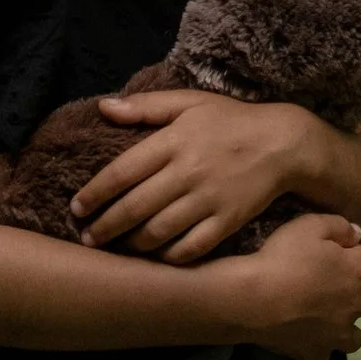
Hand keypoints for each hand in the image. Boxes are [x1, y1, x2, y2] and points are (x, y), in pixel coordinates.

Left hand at [75, 90, 320, 263]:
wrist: (284, 143)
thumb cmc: (231, 121)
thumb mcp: (189, 102)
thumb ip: (146, 106)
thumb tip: (103, 107)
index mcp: (173, 141)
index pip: (121, 172)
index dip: (95, 193)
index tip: (76, 208)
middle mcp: (187, 172)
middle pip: (134, 207)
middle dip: (104, 227)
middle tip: (87, 238)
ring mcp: (208, 200)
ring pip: (158, 232)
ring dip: (130, 245)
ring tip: (115, 249)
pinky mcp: (227, 222)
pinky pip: (190, 247)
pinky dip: (168, 257)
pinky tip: (155, 257)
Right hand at [229, 213, 360, 359]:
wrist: (254, 298)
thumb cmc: (283, 257)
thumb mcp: (309, 225)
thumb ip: (338, 226)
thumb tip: (357, 233)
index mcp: (355, 270)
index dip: (351, 253)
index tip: (334, 251)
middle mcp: (354, 304)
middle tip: (337, 283)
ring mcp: (337, 333)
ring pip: (357, 335)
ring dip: (348, 324)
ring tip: (328, 317)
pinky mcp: (316, 352)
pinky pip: (326, 353)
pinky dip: (320, 345)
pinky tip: (306, 336)